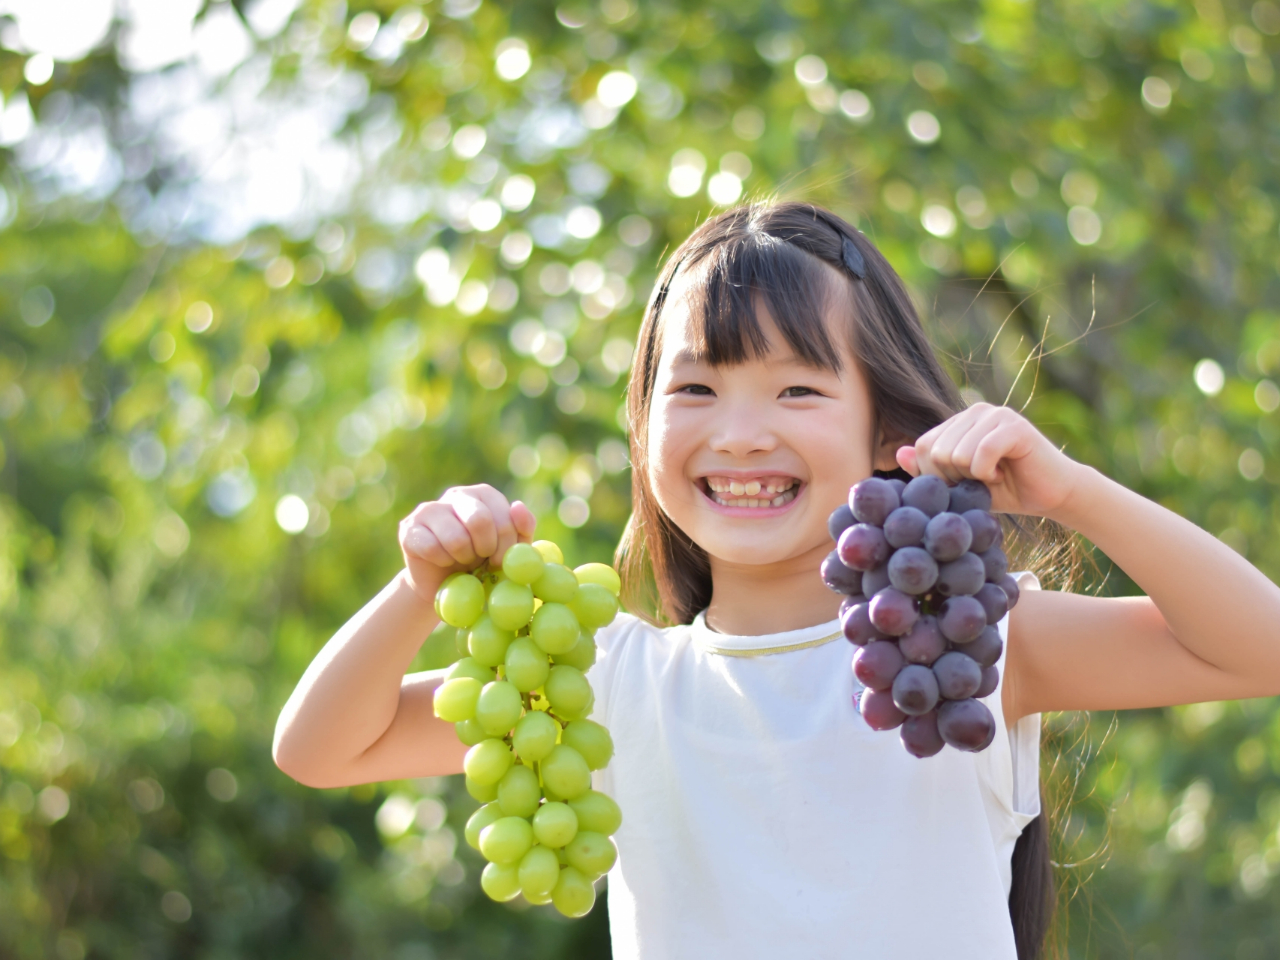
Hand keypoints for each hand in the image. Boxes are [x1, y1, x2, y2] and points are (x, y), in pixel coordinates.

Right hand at [398, 485, 536, 601]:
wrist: (445, 585)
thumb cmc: (482, 564)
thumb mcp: (511, 549)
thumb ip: (522, 528)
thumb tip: (518, 506)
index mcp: (485, 494)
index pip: (503, 514)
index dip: (506, 544)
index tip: (501, 560)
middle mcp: (458, 494)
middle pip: (479, 520)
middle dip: (486, 549)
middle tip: (481, 560)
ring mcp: (430, 508)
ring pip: (455, 538)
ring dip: (462, 558)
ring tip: (461, 559)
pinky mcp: (409, 527)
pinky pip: (432, 548)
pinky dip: (442, 562)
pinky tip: (441, 561)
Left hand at [895, 403, 1085, 517]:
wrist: (1052, 496)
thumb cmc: (1006, 490)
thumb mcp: (961, 485)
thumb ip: (930, 471)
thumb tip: (899, 454)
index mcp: (959, 422)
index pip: (924, 446)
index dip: (935, 475)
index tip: (961, 484)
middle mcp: (975, 412)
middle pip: (937, 451)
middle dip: (954, 478)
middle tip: (980, 480)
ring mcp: (995, 415)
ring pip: (956, 454)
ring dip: (973, 477)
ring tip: (993, 475)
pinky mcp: (1014, 426)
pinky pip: (981, 453)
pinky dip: (988, 474)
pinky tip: (1003, 473)